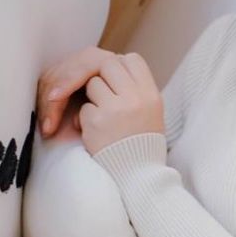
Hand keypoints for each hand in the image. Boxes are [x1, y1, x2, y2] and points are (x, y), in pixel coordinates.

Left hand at [35, 48, 164, 155]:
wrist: (138, 177)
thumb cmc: (142, 144)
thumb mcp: (152, 112)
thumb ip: (137, 89)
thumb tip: (117, 63)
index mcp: (151, 95)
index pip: (132, 59)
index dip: (120, 67)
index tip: (117, 81)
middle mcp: (135, 98)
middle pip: (108, 65)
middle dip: (102, 78)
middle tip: (105, 96)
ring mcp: (115, 109)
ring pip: (93, 84)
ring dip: (93, 98)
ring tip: (104, 118)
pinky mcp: (97, 122)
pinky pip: (84, 108)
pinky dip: (86, 120)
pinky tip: (98, 133)